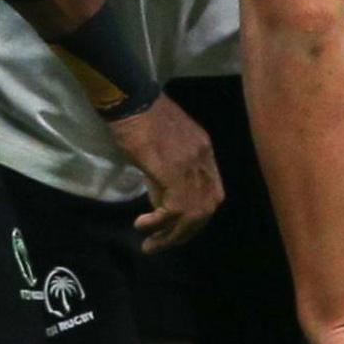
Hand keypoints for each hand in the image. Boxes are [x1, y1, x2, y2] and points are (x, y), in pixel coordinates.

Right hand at [108, 96, 222, 250]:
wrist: (130, 98)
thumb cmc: (139, 115)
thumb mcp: (162, 144)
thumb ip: (168, 169)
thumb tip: (160, 198)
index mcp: (204, 150)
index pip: (213, 192)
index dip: (199, 215)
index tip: (179, 227)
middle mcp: (203, 159)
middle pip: (206, 208)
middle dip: (186, 232)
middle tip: (164, 244)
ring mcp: (190, 165)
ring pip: (191, 214)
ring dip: (171, 235)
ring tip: (151, 245)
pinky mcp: (172, 171)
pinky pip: (174, 208)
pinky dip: (159, 223)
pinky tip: (142, 225)